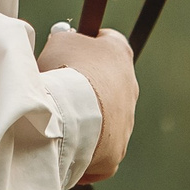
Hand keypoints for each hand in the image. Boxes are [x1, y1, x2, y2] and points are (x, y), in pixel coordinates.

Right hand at [38, 23, 137, 184]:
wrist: (72, 114)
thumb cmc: (66, 71)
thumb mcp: (60, 40)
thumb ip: (66, 39)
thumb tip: (63, 42)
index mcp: (120, 53)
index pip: (106, 41)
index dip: (85, 44)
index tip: (68, 49)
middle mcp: (131, 86)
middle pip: (106, 81)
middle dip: (85, 84)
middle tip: (59, 87)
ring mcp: (127, 121)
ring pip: (104, 116)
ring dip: (85, 116)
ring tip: (58, 117)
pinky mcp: (117, 150)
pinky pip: (99, 147)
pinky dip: (84, 144)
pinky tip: (65, 142)